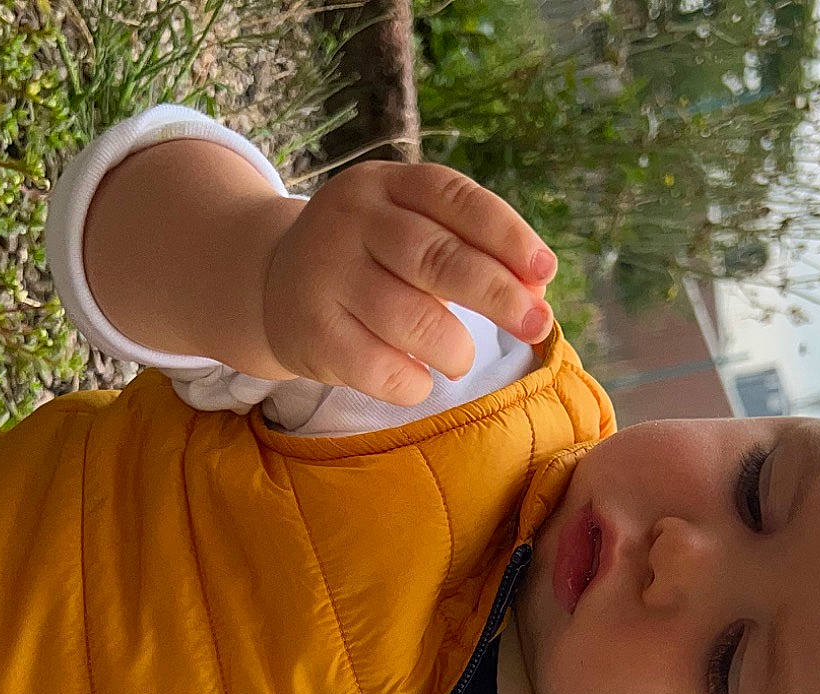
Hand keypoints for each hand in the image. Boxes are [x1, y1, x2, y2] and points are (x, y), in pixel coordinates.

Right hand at [262, 159, 558, 406]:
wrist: (273, 282)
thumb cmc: (371, 260)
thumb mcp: (413, 233)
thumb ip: (472, 253)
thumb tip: (537, 293)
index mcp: (387, 184)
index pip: (454, 197)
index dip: (506, 234)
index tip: (546, 271)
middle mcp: (351, 220)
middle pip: (434, 256)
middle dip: (496, 293)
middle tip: (535, 324)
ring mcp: (325, 274)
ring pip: (406, 316)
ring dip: (454, 347)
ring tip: (462, 359)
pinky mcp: (310, 331)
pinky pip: (376, 366)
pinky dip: (413, 383)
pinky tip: (420, 381)